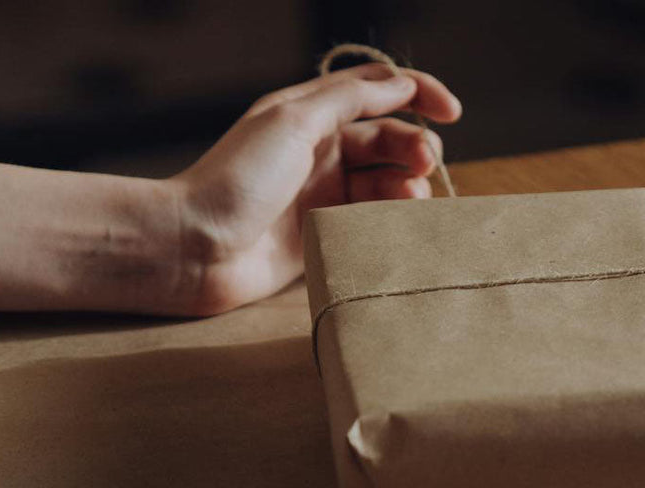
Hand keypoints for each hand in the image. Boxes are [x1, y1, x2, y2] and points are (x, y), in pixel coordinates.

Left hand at [171, 64, 461, 314]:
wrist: (193, 248)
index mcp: (309, 114)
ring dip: (407, 184)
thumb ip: (350, 99)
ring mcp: (323, 193)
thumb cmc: (235, 179)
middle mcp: (319, 150)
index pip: (376, 90)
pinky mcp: (325, 234)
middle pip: (387, 138)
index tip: (452, 113)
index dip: (418, 94)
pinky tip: (398, 222)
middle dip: (414, 146)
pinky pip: (373, 220)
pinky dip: (392, 218)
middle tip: (424, 166)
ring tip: (411, 198)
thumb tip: (402, 84)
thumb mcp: (294, 122)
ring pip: (385, 180)